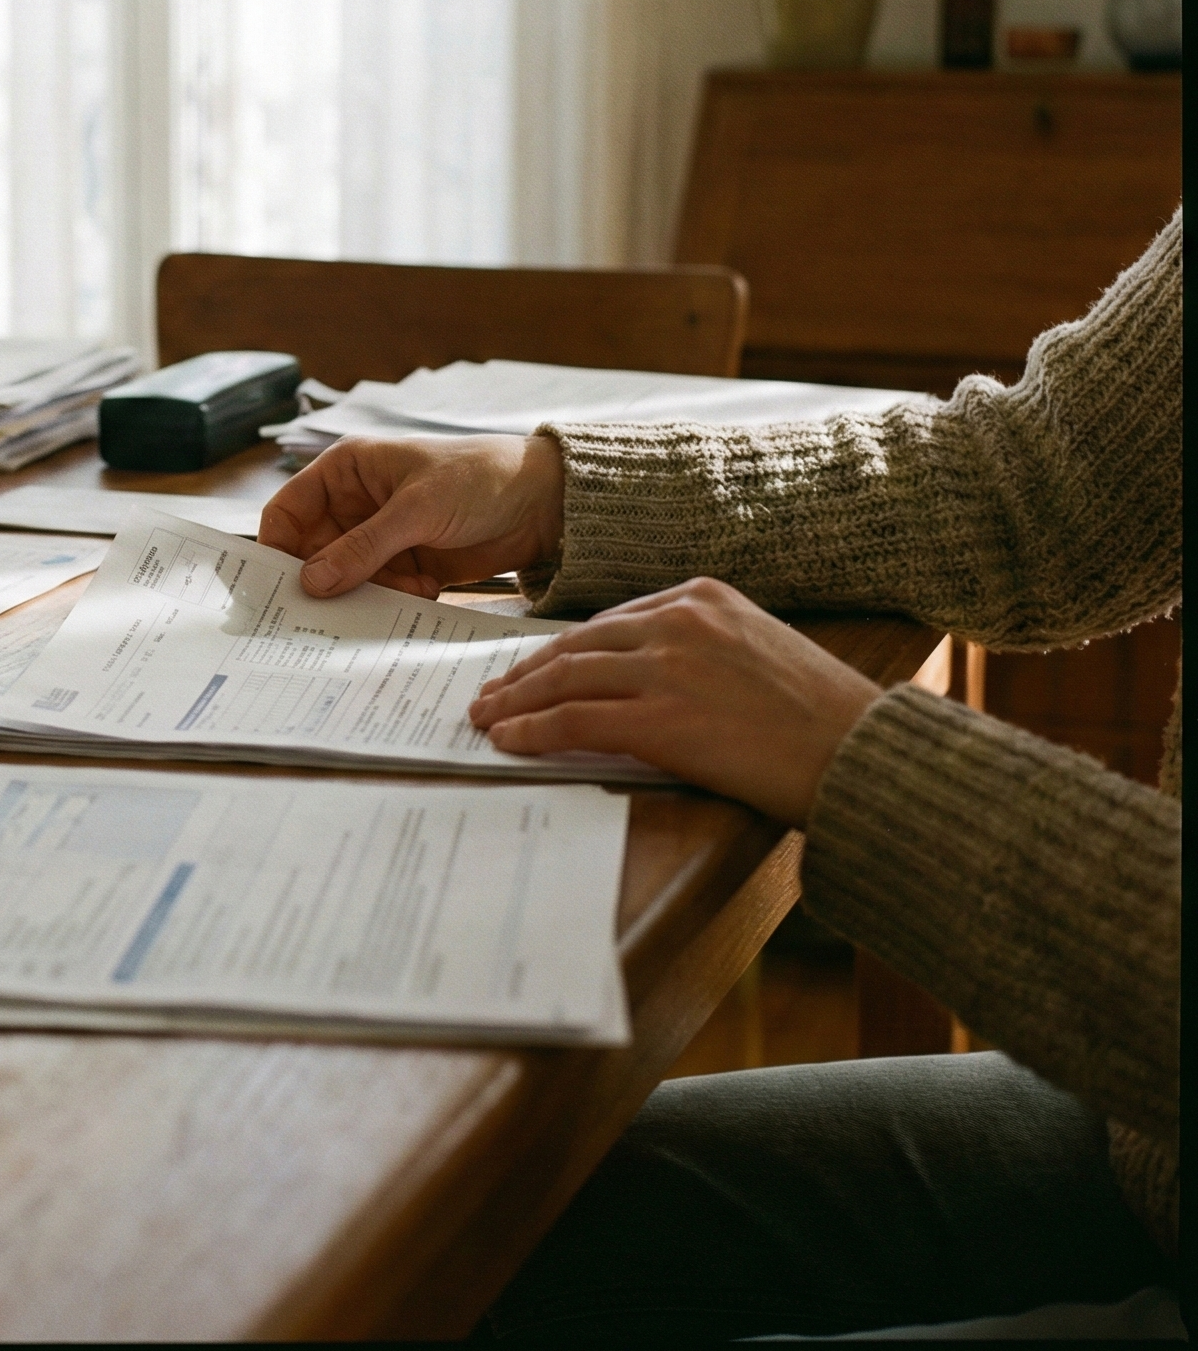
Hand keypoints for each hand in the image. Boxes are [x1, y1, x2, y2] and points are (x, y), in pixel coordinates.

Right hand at [258, 434, 564, 599]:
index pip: (289, 509)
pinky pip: (378, 591)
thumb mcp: (416, 509)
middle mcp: (356, 503)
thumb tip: (311, 582)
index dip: (278, 546)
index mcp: (346, 470)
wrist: (542, 502)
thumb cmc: (478, 478)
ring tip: (398, 591)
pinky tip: (421, 590)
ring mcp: (380, 536)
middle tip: (327, 609)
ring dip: (365, 592)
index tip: (278, 585)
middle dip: (324, 578)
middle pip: (313, 551)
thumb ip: (363, 547)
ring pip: (345, 577)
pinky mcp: (406, 564)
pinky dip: (392, 599)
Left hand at [467, 577, 881, 826]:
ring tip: (487, 716)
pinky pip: (575, 720)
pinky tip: (509, 740)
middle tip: (491, 691)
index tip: (533, 665)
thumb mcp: (758, 651)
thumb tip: (642, 678)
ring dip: (517, 699)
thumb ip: (699, 649)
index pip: (609, 621)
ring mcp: (667, 668)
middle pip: (578, 644)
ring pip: (566, 677)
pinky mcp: (661, 719)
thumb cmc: (823, 717)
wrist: (863, 754)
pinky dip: (534, 729)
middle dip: (527, 671)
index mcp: (701, 595)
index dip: (564, 648)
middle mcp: (678, 620)